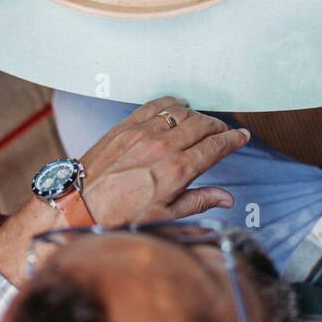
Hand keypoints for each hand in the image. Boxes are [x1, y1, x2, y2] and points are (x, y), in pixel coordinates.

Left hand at [80, 97, 250, 224]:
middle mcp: (163, 146)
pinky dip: (171, 103)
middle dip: (217, 126)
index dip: (233, 140)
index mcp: (177, 171)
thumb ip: (198, 201)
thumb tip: (226, 198)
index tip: (241, 137)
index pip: (215, 147)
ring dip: (195, 115)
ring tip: (199, 123)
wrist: (79, 205)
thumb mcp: (164, 217)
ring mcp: (143, 132)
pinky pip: (155, 105)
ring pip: (181, 112)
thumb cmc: (120, 217)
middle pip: (202, 124)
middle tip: (222, 132)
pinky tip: (176, 107)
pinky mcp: (126, 125)